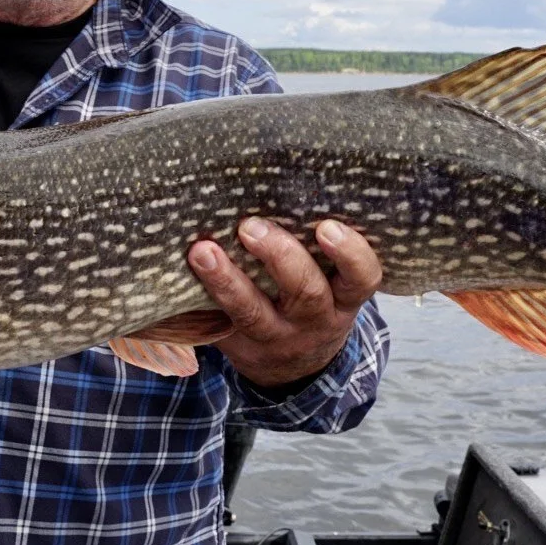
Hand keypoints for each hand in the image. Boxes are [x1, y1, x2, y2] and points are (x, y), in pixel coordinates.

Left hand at [188, 217, 382, 389]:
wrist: (295, 369)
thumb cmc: (312, 299)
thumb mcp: (333, 284)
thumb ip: (319, 247)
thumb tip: (286, 175)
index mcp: (343, 298)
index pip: (362, 277)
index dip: (350, 253)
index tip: (328, 226)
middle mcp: (314, 320)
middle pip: (305, 291)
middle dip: (279, 256)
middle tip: (250, 226)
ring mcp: (275, 336)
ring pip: (253, 313)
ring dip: (226, 280)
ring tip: (202, 251)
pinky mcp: (239, 345)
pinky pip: (219, 324)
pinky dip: (201, 298)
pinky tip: (183, 273)